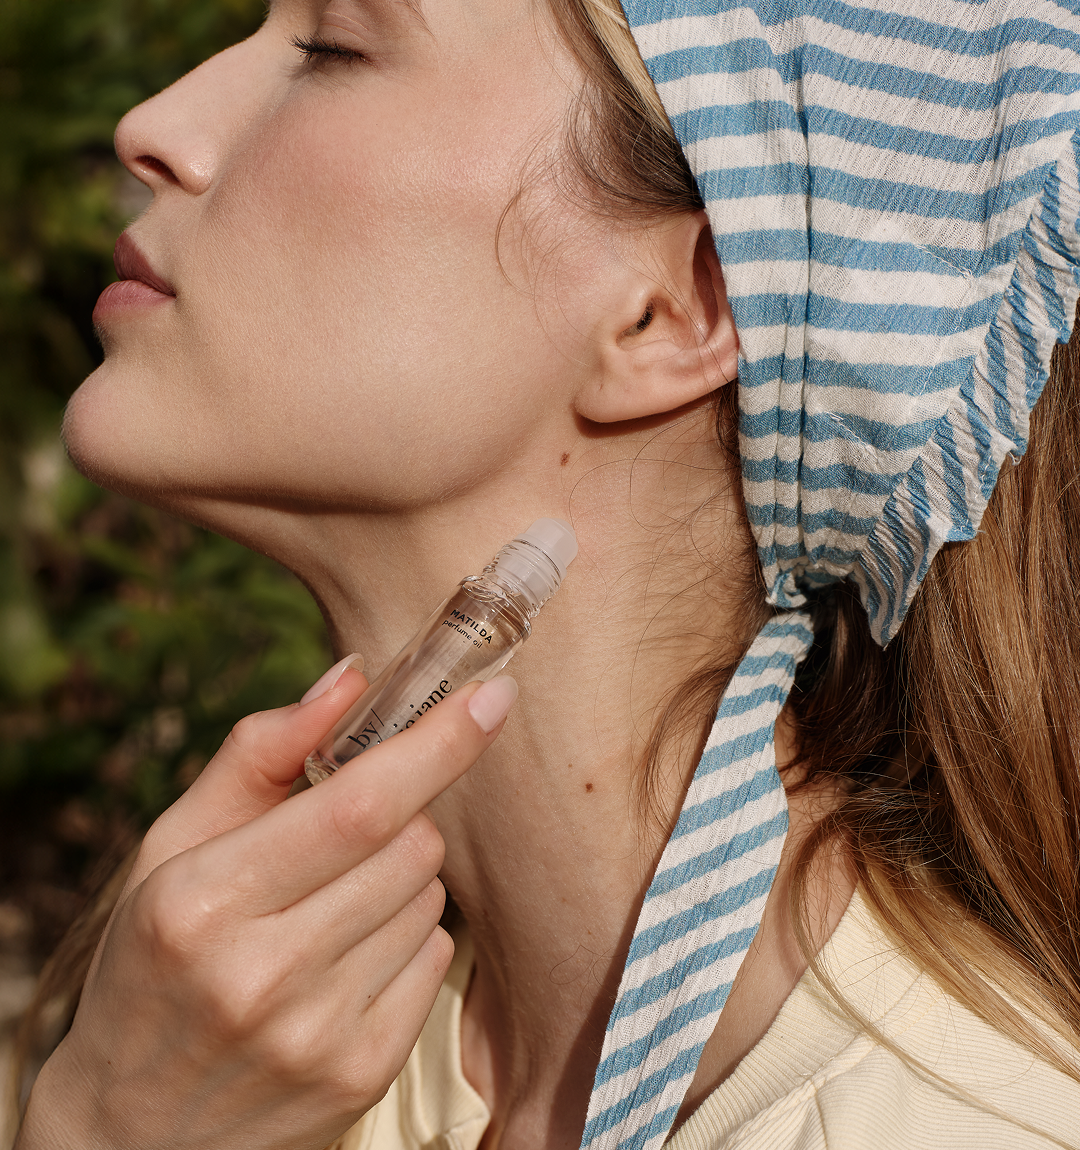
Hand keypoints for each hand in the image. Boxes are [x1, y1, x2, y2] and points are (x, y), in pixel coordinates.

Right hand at [16, 660, 517, 1149]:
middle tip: (345, 837)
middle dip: (402, 817)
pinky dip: (408, 939)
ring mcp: (319, 1033)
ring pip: (429, 898)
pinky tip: (345, 964)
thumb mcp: (173, 848)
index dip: (436, 745)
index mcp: (204, 901)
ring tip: (327, 913)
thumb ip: (259, 753)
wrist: (132, 1131)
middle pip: (412, 847)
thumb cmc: (156, 960)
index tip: (493, 698)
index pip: (357, 806)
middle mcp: (263, 973)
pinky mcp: (363, 1073)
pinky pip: (436, 961)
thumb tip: (351, 677)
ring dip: (401, 880)